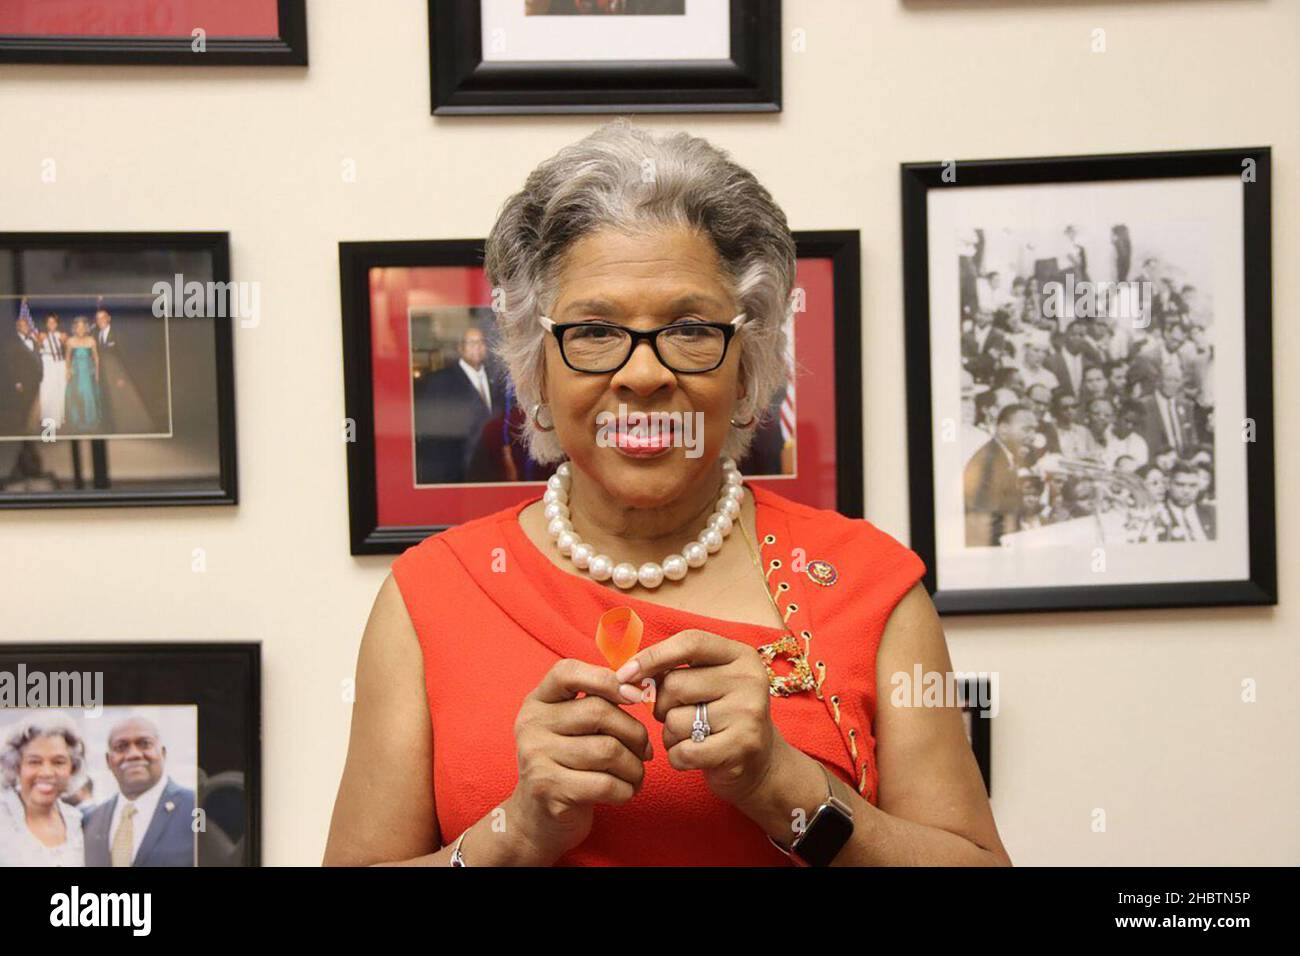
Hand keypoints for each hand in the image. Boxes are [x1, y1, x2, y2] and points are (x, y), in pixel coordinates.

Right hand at [505, 658, 650, 864]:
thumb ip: (597, 702)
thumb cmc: (567, 765)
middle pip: (599, 712)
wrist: (536, 818)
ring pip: (608, 750)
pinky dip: (626, 789)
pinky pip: (606, 783)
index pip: (567, 671)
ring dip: (635, 766)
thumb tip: (640, 688)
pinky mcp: (550, 790)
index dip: (606, 679)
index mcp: (537, 702)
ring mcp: (536, 757)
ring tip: (636, 774)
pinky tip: (625, 791)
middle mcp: (532, 725)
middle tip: (645, 750)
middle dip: (634, 732)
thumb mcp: (571, 728)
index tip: (634, 697)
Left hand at [616, 629, 780, 808]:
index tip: (624, 674)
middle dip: (662, 705)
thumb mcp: (706, 684)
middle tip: (676, 715)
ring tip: (691, 737)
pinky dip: (678, 757)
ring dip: (671, 735)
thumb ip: (673, 672)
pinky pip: (683, 751)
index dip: (653, 656)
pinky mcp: (742, 747)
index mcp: (740, 655)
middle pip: (676, 684)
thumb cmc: (719, 718)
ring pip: (675, 720)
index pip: (690, 642)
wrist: (759, 765)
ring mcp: (749, 713)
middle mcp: (750, 679)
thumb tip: (624, 677)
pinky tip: (695, 756)